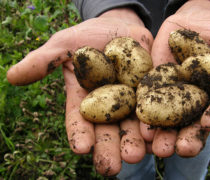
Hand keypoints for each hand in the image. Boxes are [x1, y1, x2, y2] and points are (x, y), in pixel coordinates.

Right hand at [7, 8, 152, 175]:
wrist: (122, 28)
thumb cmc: (89, 36)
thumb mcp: (65, 44)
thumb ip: (43, 61)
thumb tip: (12, 76)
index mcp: (86, 100)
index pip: (80, 120)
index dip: (79, 134)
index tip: (80, 148)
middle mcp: (109, 107)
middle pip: (108, 131)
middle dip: (109, 148)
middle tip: (112, 168)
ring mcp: (132, 102)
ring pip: (134, 126)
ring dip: (136, 143)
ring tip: (137, 156)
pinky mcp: (152, 94)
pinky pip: (157, 110)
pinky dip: (158, 125)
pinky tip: (159, 138)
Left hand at [140, 0, 209, 156]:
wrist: (198, 19)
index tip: (208, 122)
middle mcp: (196, 103)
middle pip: (192, 125)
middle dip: (187, 138)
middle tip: (181, 149)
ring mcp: (174, 95)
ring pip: (169, 120)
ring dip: (164, 135)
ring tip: (158, 147)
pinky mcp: (155, 84)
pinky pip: (149, 100)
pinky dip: (145, 113)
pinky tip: (141, 126)